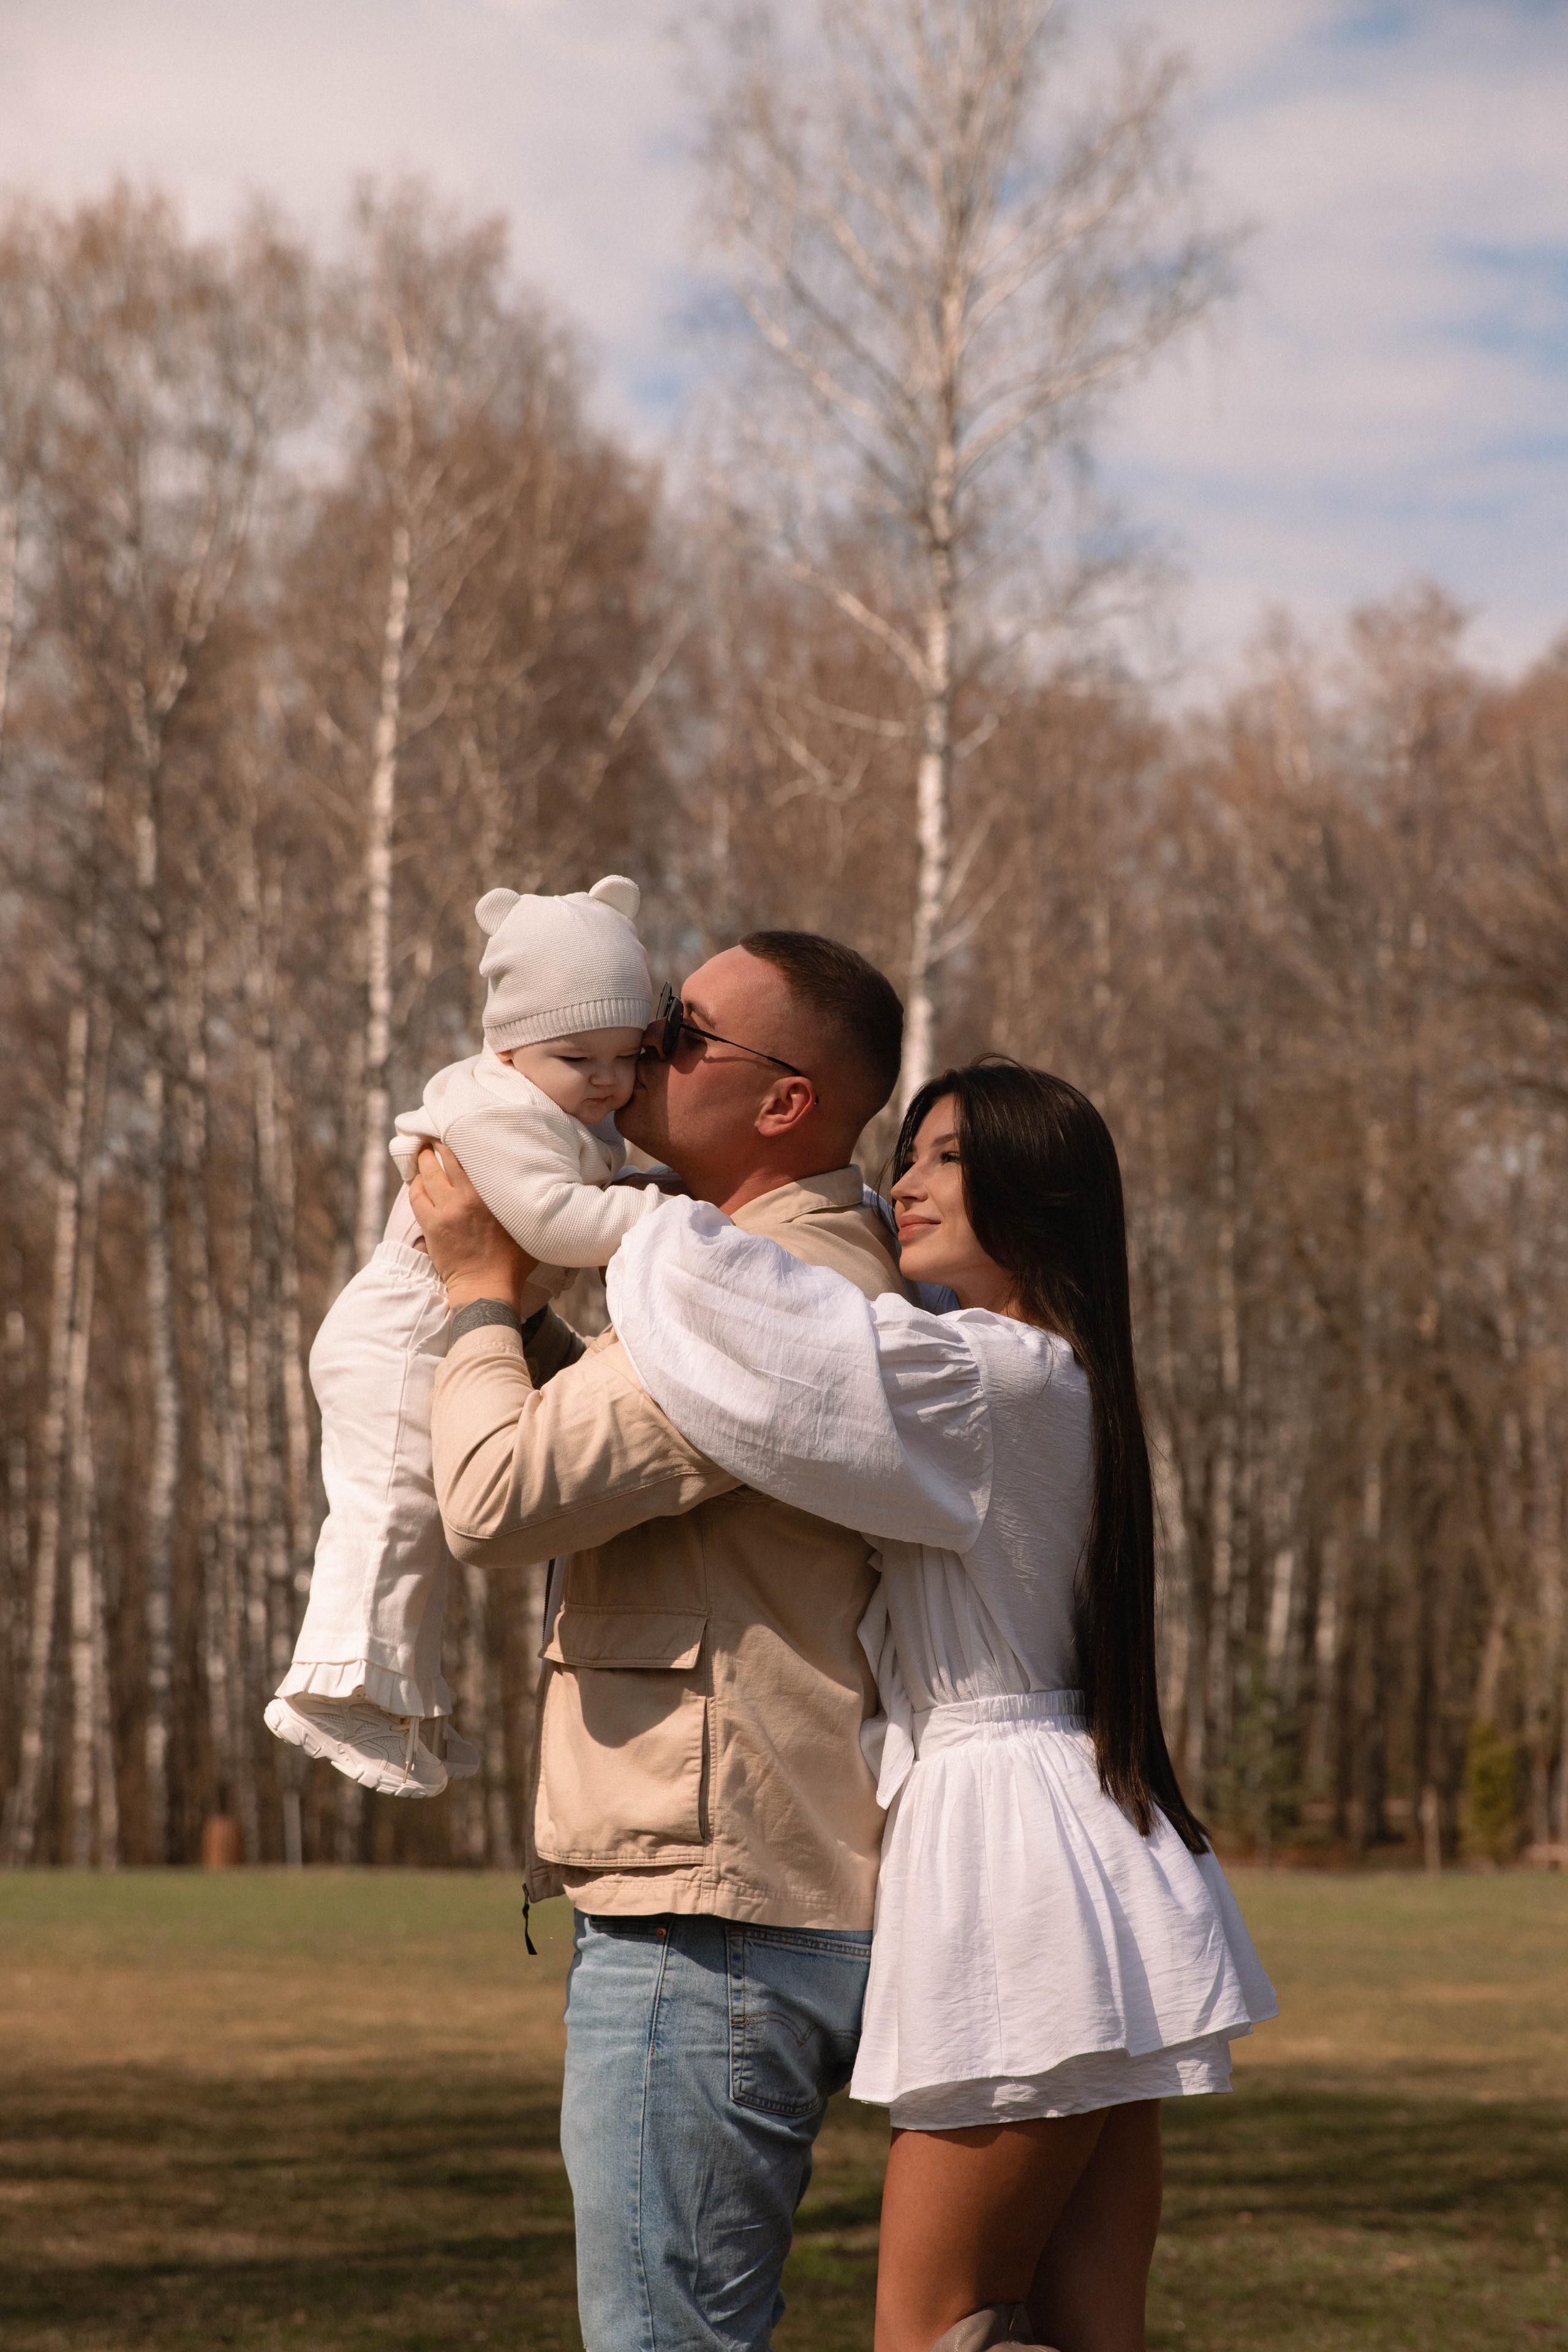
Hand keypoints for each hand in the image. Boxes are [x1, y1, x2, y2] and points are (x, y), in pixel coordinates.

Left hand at [409, 1144, 537, 1310]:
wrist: (487, 1287)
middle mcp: (466, 1197)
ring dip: (423, 1161)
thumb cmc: (514, 1260)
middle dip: (437, 1144)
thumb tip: (541, 1182)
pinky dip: (415, 1185)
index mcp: (490, 1193)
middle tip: (435, 1136)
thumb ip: (526, 1200)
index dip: (461, 1138)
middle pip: (444, 1157)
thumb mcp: (527, 1224)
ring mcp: (445, 1211)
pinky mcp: (431, 1226)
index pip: (470, 1153)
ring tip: (423, 1153)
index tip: (460, 1130)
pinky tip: (418, 1181)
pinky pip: (415, 1196)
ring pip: (426, 1174)